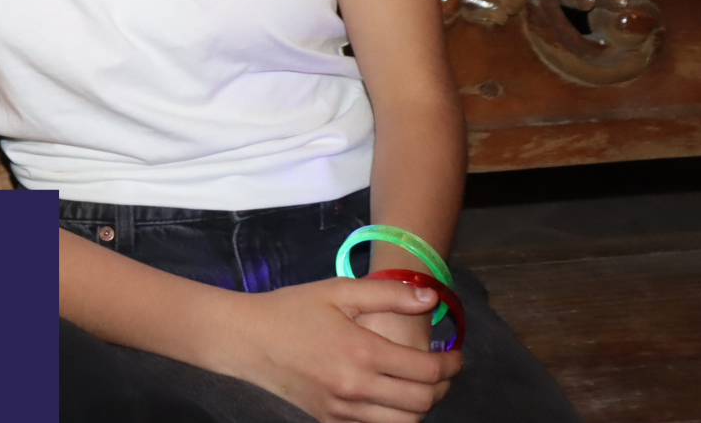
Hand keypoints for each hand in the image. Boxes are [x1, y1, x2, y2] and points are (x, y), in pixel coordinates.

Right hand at [205, 277, 458, 422]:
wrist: (245, 339)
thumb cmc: (291, 309)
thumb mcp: (338, 291)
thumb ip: (388, 294)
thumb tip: (431, 298)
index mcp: (362, 351)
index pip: (427, 370)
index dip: (451, 364)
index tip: (455, 355)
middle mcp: (356, 386)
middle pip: (423, 402)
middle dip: (442, 386)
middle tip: (442, 370)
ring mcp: (343, 409)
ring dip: (421, 406)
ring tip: (419, 385)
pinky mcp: (330, 421)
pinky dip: (394, 419)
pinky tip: (392, 400)